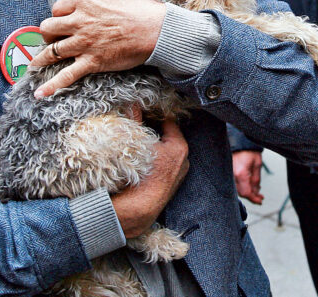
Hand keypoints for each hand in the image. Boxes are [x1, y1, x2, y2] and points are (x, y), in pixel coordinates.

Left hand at [31, 0, 166, 96]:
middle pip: (48, 28)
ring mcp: (84, 44)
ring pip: (52, 52)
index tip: (62, 20)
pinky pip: (67, 76)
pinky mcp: (92, 62)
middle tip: (53, 39)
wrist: (157, 30)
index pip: (58, 8)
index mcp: (85, 3)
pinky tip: (39, 94)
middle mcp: (79, 23)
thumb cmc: (142, 9)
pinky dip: (51, 86)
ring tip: (35, 64)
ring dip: (41, 58)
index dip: (58, 15)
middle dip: (48, 34)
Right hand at [112, 120, 188, 237]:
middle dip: (154, 131)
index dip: (154, 114)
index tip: (143, 110)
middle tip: (138, 126)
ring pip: (165, 152)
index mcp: (179, 147)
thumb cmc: (136, 176)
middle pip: (167, 137)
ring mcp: (178, 176)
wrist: (133, 213)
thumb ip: (135, 120)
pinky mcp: (170, 188)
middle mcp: (183, 161)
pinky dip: (153, 162)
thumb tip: (133, 104)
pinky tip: (140, 163)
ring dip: (153, 148)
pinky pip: (163, 167)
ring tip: (137, 144)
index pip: (168, 121)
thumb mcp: (134, 143)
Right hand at [232, 150, 263, 204]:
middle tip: (260, 197)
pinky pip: (235, 185)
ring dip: (248, 192)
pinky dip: (243, 187)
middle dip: (252, 196)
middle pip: (242, 193)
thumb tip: (257, 192)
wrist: (239, 143)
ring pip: (238, 190)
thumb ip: (256, 180)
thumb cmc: (249, 151)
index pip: (247, 193)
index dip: (254, 199)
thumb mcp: (257, 165)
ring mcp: (229, 176)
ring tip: (257, 191)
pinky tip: (250, 186)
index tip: (260, 201)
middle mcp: (232, 176)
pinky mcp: (228, 174)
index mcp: (240, 174)